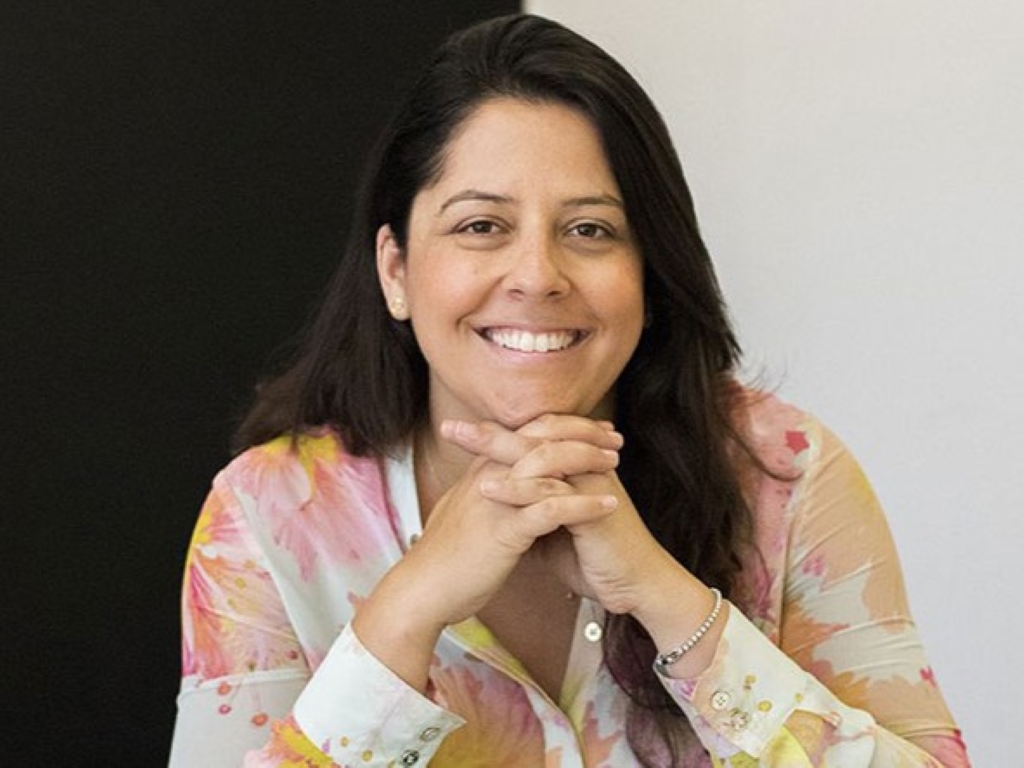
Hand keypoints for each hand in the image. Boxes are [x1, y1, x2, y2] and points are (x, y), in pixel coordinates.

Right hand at [353, 415, 620, 691]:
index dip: (561, 426)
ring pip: (547, 464)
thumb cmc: (444, 561)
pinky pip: (550, 508)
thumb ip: (486, 498)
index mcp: (481, 472)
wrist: (421, 591)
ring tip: (615, 464)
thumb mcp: (465, 516)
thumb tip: (503, 491)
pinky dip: (583, 504)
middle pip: (539, 436)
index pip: (525, 432)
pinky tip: (608, 505)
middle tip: (613, 437)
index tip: (592, 429)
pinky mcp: (504, 530)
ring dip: (586, 461)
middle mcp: (488, 476)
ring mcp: (496, 501)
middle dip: (581, 433)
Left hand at [444, 414, 684, 617]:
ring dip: (495, 447)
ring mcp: (588, 482)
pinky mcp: (592, 506)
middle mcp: (582, 467)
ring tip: (460, 443)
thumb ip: (532, 513)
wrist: (636, 585)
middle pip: (532, 437)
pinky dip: (517, 489)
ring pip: (538, 454)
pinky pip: (550, 490)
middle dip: (488, 432)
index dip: (495, 437)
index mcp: (574, 469)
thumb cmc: (597, 559)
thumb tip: (503, 511)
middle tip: (451, 427)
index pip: (531, 441)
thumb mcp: (554, 531)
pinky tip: (487, 487)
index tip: (458, 436)